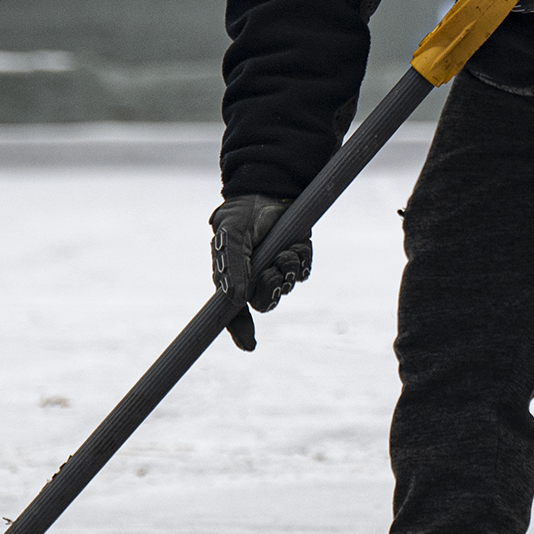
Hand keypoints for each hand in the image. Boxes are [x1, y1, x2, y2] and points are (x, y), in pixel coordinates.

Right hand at [210, 192, 308, 350]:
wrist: (267, 188)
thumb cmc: (242, 213)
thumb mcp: (231, 235)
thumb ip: (234, 266)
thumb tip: (238, 299)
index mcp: (232, 276)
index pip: (233, 312)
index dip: (240, 331)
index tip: (249, 345)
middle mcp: (254, 277)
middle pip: (264, 303)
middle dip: (270, 292)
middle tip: (272, 273)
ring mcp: (276, 267)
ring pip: (285, 287)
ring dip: (286, 272)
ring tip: (283, 251)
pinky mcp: (296, 256)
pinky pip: (302, 272)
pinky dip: (300, 262)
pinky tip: (296, 245)